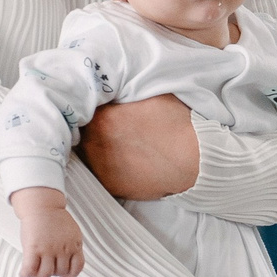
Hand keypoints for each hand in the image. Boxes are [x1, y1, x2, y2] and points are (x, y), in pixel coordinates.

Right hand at [11, 187, 82, 276]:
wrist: (41, 205)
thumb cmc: (54, 218)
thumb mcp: (72, 232)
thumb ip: (72, 246)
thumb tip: (71, 260)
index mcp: (74, 245)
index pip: (77, 267)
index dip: (70, 275)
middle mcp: (63, 249)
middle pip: (60, 272)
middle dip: (52, 273)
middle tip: (46, 270)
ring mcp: (48, 249)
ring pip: (45, 274)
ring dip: (39, 276)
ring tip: (35, 273)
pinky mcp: (34, 248)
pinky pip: (30, 269)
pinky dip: (26, 274)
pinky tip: (24, 273)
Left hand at [75, 96, 200, 199]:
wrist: (194, 161)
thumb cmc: (178, 125)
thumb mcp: (152, 95)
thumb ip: (126, 93)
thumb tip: (115, 91)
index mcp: (103, 117)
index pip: (84, 107)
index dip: (92, 106)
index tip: (100, 106)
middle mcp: (95, 142)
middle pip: (83, 130)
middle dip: (92, 126)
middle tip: (111, 125)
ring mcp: (100, 166)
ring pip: (88, 151)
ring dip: (97, 146)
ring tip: (118, 143)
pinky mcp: (110, 185)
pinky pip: (100, 171)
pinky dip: (107, 165)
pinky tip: (124, 160)